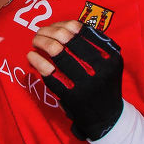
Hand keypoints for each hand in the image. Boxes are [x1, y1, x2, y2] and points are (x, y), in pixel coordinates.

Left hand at [27, 21, 124, 141]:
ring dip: (41, 42)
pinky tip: (32, 57)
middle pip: (66, 38)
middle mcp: (100, 69)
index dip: (63, 24)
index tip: (53, 26)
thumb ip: (93, 45)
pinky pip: (48, 73)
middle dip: (47, 31)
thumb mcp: (109, 63)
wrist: (107, 119)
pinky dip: (37, 61)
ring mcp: (86, 83)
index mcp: (111, 57)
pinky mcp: (71, 97)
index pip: (82, 30)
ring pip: (56, 51)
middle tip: (39, 33)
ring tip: (35, 42)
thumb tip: (64, 25)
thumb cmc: (104, 84)